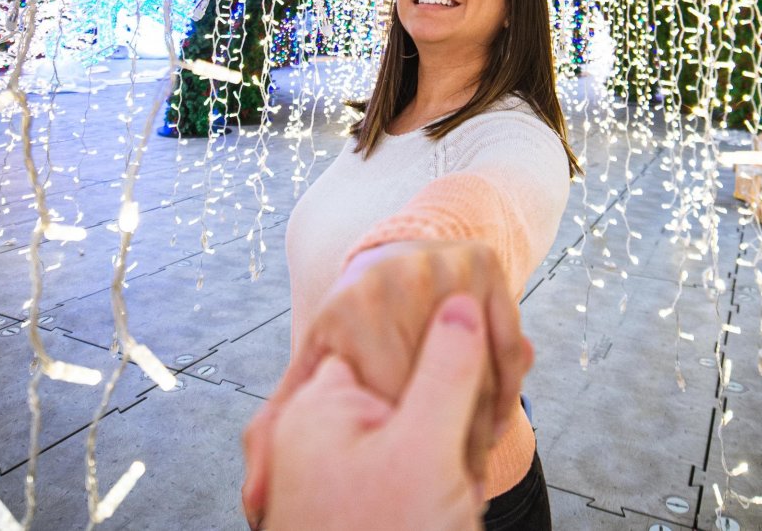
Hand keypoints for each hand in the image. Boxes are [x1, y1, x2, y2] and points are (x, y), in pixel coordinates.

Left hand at [241, 240, 533, 527]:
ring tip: (468, 467)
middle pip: (439, 389)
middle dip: (448, 448)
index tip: (411, 484)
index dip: (404, 450)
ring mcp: (441, 265)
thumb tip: (251, 499)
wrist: (393, 264)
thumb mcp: (311, 383)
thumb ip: (277, 435)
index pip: (391, 400)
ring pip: (481, 372)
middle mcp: (391, 279)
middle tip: (450, 484)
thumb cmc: (349, 336)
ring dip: (482, 429)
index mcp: (343, 315)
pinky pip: (509, 348)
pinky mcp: (482, 263)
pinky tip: (491, 422)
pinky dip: (507, 394)